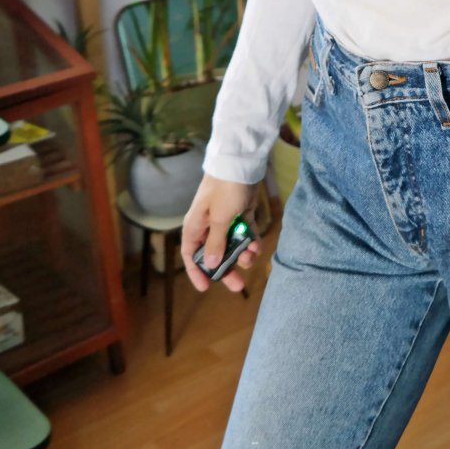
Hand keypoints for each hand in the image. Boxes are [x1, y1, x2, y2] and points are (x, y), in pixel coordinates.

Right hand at [182, 173, 263, 292]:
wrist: (242, 161)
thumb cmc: (226, 188)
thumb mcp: (221, 218)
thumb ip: (216, 243)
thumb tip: (211, 264)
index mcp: (196, 225)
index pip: (190, 254)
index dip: (196, 271)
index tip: (206, 287)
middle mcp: (209, 224)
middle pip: (215, 254)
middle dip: (226, 269)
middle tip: (239, 285)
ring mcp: (226, 218)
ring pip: (232, 245)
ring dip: (242, 254)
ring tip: (253, 256)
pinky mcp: (241, 212)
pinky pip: (245, 233)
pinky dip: (251, 241)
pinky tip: (258, 246)